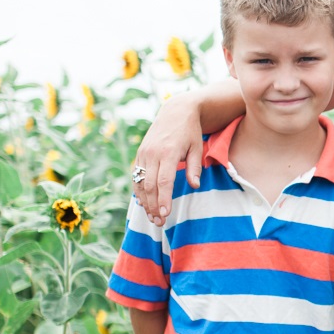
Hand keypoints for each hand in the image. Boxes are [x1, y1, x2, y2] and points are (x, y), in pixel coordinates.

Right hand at [134, 96, 205, 221]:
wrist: (175, 111)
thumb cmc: (190, 131)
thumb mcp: (197, 147)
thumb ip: (194, 167)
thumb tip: (194, 186)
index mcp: (169, 152)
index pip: (164, 181)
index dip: (163, 199)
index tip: (165, 214)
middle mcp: (152, 153)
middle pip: (150, 185)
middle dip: (153, 206)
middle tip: (159, 222)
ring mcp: (144, 153)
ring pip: (140, 182)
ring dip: (145, 202)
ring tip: (152, 217)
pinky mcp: (140, 154)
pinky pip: (136, 176)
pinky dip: (139, 191)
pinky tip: (144, 204)